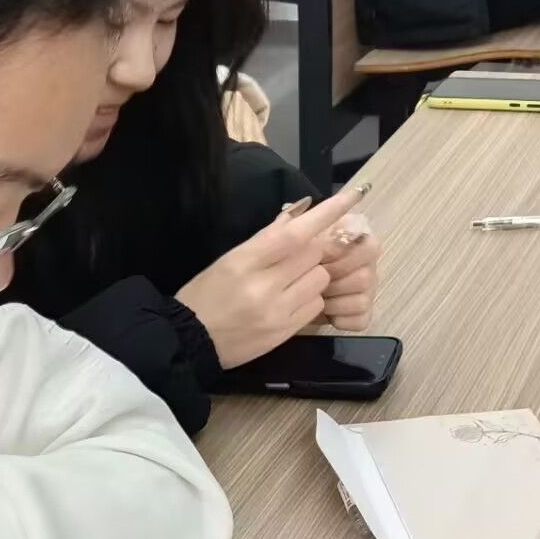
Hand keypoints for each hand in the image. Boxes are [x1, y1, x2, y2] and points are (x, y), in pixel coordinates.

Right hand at [176, 183, 371, 369]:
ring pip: (320, 280)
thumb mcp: (229, 260)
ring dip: (311, 276)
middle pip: (314, 255)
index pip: (294, 234)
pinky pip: (315, 306)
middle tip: (294, 257)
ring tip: (289, 283)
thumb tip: (300, 212)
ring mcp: (277, 311)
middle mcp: (263, 286)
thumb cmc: (206, 295)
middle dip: (311, 252)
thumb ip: (266, 237)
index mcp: (245, 262)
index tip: (350, 197)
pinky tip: (288, 301)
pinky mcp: (286, 332)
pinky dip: (308, 299)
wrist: (189, 341)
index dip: (325, 214)